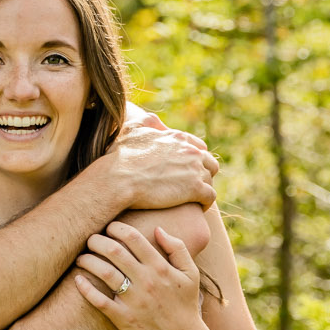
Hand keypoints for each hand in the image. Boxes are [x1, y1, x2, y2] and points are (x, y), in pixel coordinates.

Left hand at [73, 221, 208, 329]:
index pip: (133, 238)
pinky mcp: (123, 319)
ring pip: (104, 272)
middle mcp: (146, 281)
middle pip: (114, 251)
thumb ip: (177, 248)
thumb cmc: (185, 305)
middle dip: (97, 241)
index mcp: (160, 267)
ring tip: (81, 258)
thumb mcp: (191, 273)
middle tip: (90, 240)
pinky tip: (78, 280)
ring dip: (88, 260)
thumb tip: (158, 228)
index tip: (109, 228)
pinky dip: (85, 289)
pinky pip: (99, 301)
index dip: (117, 228)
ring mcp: (133, 300)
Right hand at [102, 122, 217, 210]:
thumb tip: (159, 124)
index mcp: (177, 138)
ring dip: (203, 189)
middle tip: (191, 186)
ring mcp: (194, 169)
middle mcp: (190, 151)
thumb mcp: (132, 129)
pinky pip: (210, 196)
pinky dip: (206, 203)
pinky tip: (197, 207)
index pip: (198, 147)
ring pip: (210, 180)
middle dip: (203, 173)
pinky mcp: (194, 189)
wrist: (118, 179)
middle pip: (209, 162)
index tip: (187, 170)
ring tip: (192, 199)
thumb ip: (148, 122)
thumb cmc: (120, 157)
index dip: (194, 159)